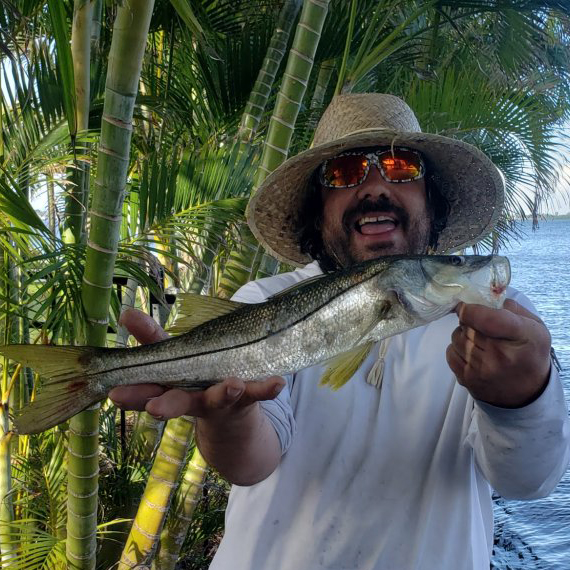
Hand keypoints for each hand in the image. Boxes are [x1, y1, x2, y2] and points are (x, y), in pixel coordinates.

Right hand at [109, 308, 285, 420]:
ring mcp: (218, 398)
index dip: (131, 390)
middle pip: (174, 401)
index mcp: (167, 385)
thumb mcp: (170, 355)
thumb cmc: (194, 377)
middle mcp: (190, 396)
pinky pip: (257, 394)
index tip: (115, 394)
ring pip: (218, 398)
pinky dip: (266, 388)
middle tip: (155, 408)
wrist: (230, 416)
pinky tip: (278, 382)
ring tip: (232, 385)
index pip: (146, 384)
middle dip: (163, 405)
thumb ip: (150, 336)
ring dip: (223, 393)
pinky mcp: (244, 398)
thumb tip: (124, 314)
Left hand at [446, 300, 551, 407]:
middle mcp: (500, 355)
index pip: (486, 319)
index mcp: (521, 337)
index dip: (470, 309)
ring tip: (478, 341)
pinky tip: (471, 353)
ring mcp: (481, 370)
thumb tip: (484, 300)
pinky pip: (450, 353)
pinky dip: (457, 349)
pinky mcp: (467, 379)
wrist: (527, 392)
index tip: (466, 306)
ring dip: (463, 335)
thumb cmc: (529, 353)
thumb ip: (512, 309)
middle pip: (468, 326)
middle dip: (470, 322)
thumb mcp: (534, 327)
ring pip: (456, 338)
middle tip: (481, 327)